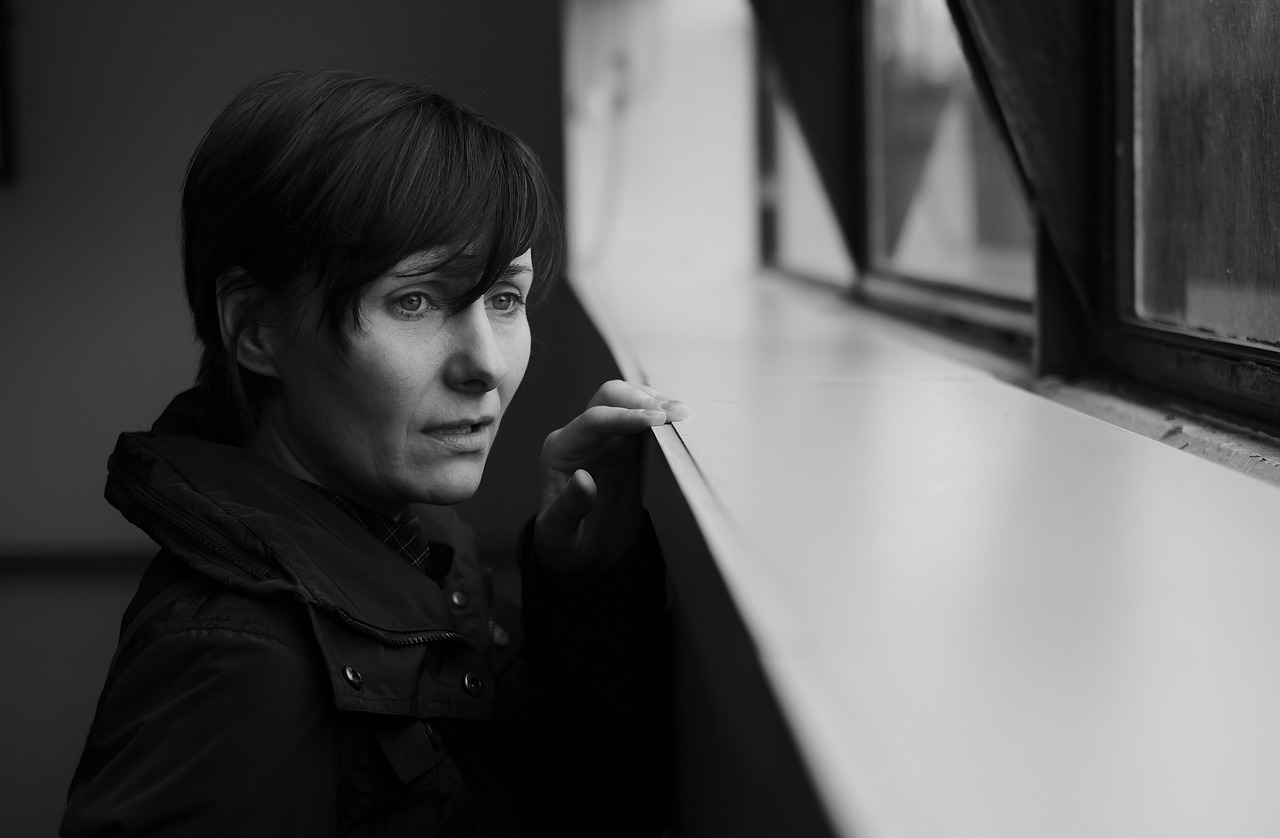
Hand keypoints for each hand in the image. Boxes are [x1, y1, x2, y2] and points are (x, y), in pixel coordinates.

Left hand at [533, 379, 689, 572]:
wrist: (580, 554)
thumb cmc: (564, 544)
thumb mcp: (558, 535)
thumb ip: (568, 509)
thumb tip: (583, 479)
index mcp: (563, 449)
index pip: (594, 419)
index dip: (625, 416)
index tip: (656, 420)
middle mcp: (585, 437)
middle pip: (612, 396)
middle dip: (643, 399)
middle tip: (677, 414)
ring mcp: (610, 440)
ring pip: (633, 403)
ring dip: (659, 403)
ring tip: (685, 417)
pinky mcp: (632, 450)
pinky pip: (649, 423)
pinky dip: (667, 420)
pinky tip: (683, 427)